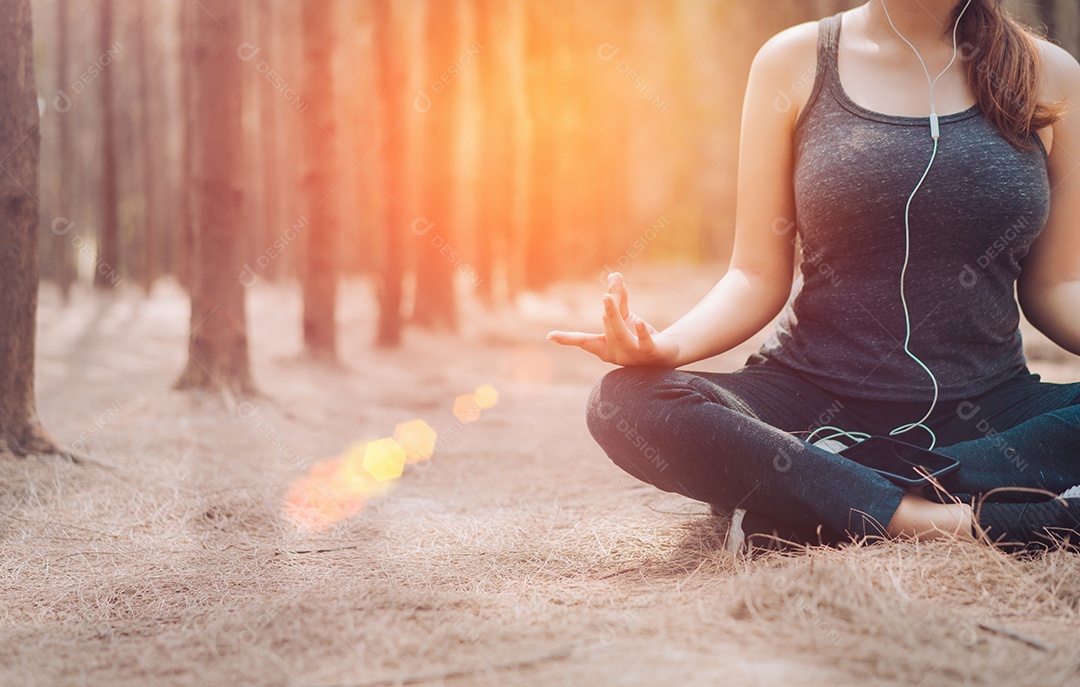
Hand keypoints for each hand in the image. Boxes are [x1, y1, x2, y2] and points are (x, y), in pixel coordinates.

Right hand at [546, 272, 678, 366]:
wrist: (665, 356)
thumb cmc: (638, 337)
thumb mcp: (626, 317)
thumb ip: (619, 298)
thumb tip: (614, 275)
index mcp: (606, 345)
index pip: (585, 341)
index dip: (567, 339)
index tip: (550, 336)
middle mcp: (617, 351)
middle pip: (610, 326)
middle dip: (606, 310)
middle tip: (603, 294)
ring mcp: (633, 353)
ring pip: (621, 333)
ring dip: (614, 316)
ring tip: (607, 297)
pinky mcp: (651, 352)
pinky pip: (645, 342)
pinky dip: (641, 332)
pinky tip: (639, 322)